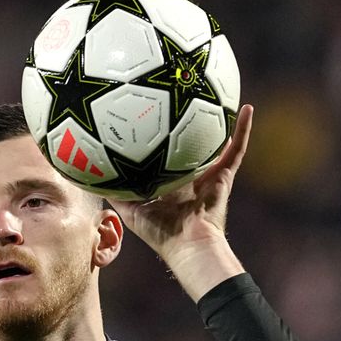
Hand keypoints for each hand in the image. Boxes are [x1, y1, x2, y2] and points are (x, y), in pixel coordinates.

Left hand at [107, 104, 253, 300]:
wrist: (188, 244)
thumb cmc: (160, 232)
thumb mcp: (130, 210)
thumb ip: (115, 192)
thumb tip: (92, 173)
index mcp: (170, 184)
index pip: (165, 158)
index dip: (159, 142)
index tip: (150, 120)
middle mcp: (191, 177)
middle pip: (190, 147)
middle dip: (188, 127)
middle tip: (182, 101)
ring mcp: (210, 175)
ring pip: (216, 143)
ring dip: (219, 122)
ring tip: (218, 96)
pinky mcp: (225, 175)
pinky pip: (238, 148)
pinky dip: (245, 129)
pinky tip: (248, 108)